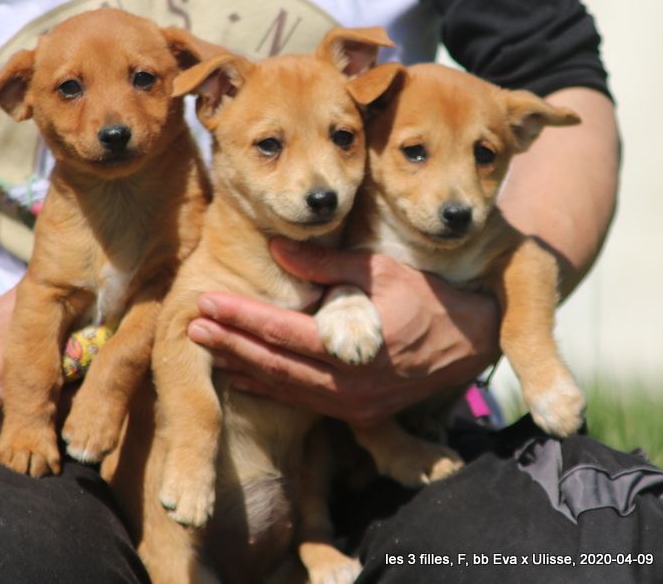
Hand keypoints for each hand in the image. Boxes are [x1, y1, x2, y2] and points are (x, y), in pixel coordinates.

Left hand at [187, 237, 500, 425]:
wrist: (470, 342)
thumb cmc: (427, 297)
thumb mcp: (380, 270)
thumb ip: (326, 264)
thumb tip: (277, 249)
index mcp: (351, 343)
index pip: (280, 331)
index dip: (239, 317)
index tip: (206, 302)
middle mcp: (347, 383)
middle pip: (273, 363)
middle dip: (230, 343)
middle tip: (192, 326)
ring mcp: (352, 404)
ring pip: (284, 387)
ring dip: (242, 367)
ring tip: (208, 348)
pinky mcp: (357, 413)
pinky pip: (302, 402)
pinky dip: (269, 389)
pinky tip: (243, 379)